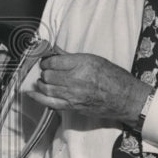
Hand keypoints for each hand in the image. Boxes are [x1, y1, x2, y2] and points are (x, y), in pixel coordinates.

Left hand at [28, 52, 149, 123]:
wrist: (126, 98)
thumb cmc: (114, 77)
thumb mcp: (94, 59)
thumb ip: (72, 57)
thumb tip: (55, 51)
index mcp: (81, 65)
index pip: (53, 62)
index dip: (46, 60)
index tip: (47, 60)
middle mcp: (75, 80)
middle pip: (48, 75)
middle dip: (44, 72)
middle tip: (46, 70)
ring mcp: (73, 95)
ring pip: (46, 89)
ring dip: (41, 83)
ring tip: (42, 80)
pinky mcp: (73, 107)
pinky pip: (50, 103)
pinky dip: (38, 98)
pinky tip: (31, 93)